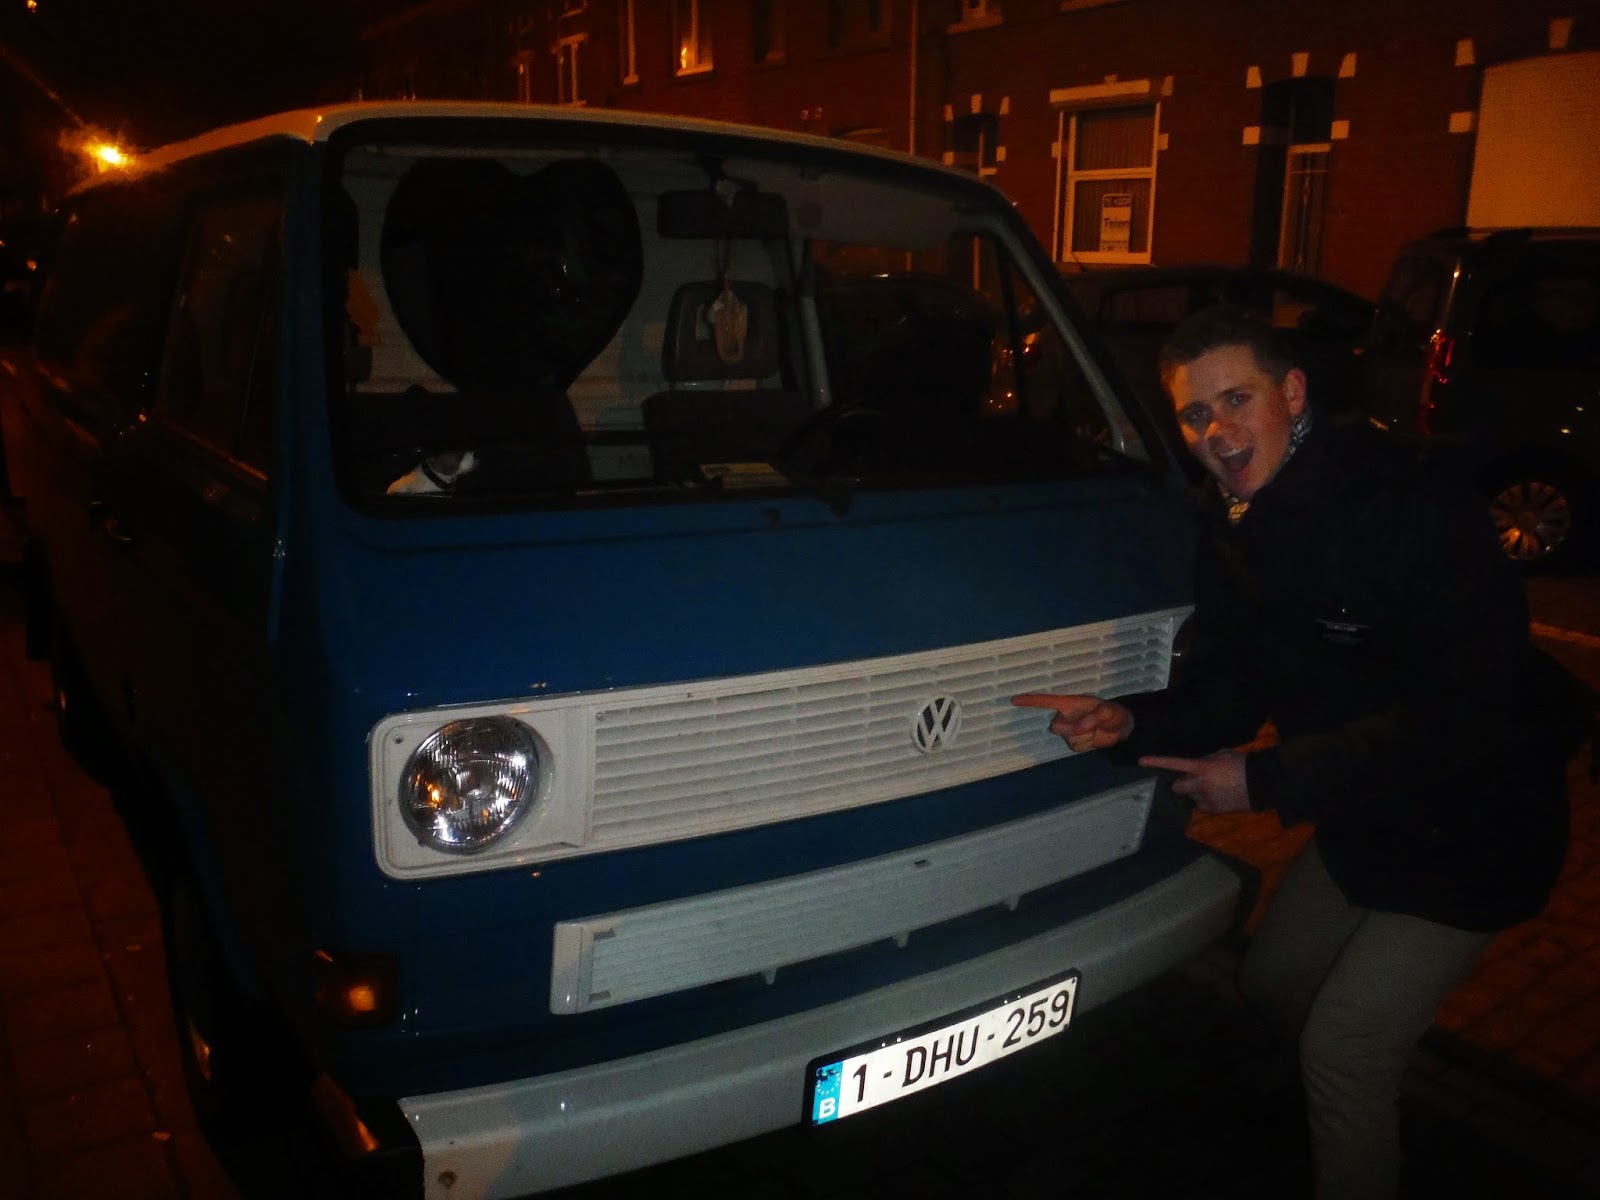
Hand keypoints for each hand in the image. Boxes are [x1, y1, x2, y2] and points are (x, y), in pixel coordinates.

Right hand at [1012, 693, 1133, 752]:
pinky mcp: (1074, 742)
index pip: (1046, 702)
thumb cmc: (1112, 713)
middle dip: (1072, 729)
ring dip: (1083, 738)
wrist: (1121, 728)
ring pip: (1067, 739)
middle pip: (1055, 727)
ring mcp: (1068, 730)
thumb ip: (1092, 718)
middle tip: (1090, 725)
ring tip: (1095, 730)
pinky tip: (1093, 739)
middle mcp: (1065, 717)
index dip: (1030, 701)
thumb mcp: (1107, 712)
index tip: (1013, 700)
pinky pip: (1074, 747)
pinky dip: (1085, 745)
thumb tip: (1076, 729)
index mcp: (1069, 704)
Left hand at [1138, 751, 1250, 812]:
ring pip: (1190, 797)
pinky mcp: (1214, 810)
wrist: (1262, 783)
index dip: (1157, 762)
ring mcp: (1206, 799)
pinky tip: (1217, 796)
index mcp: (1202, 768)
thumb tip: (1198, 765)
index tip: (1141, 761)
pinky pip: (1202, 806)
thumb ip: (1206, 759)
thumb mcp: (1222, 754)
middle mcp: (1200, 785)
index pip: (1175, 764)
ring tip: (1211, 787)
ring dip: (1195, 792)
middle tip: (1190, 780)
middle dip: (1180, 784)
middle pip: (1177, 787)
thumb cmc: (1242, 764)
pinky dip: (1205, 801)